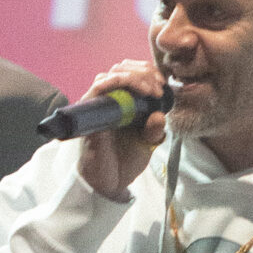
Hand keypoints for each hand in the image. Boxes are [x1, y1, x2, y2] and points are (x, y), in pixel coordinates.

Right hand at [75, 59, 168, 200]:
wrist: (109, 184)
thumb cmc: (125, 162)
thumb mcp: (148, 143)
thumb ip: (155, 129)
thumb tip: (159, 115)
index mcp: (122, 103)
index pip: (130, 73)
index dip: (147, 72)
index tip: (163, 84)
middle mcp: (108, 100)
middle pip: (121, 68)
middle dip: (144, 72)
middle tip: (159, 86)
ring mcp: (98, 105)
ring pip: (112, 74)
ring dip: (135, 77)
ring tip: (152, 91)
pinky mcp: (90, 113)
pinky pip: (100, 87)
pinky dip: (119, 83)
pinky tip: (138, 93)